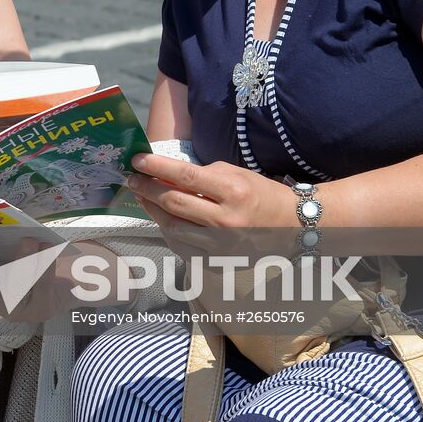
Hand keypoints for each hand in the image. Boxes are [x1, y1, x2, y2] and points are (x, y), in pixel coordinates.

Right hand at [0, 235, 81, 322]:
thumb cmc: (32, 263)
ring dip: (21, 260)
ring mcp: (18, 310)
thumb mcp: (9, 253)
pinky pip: (41, 289)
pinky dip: (44, 267)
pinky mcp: (42, 310)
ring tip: (28, 240)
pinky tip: (47, 249)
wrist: (65, 283)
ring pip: (15, 287)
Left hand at [127, 153, 297, 230]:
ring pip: (173, 227)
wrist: (290, 225)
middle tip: (133, 179)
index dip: (157, 167)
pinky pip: (182, 246)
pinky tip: (162, 217)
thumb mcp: (234, 174)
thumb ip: (200, 174)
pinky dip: (168, 230)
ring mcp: (221, 245)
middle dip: (147, 189)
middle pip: (174, 203)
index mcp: (233, 192)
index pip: (185, 176)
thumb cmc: (259, 193)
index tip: (137, 160)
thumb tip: (164, 174)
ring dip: (152, 210)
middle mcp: (226, 220)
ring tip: (143, 197)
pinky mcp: (218, 261)